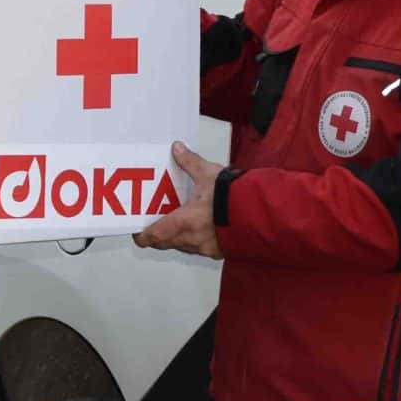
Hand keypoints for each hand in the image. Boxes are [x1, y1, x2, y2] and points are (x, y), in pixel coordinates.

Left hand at [134, 142, 226, 259]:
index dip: (142, 236)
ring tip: (177, 222)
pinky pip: (200, 248)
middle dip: (158, 236)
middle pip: (165, 243)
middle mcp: (192, 240)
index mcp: (184, 223)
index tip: (137, 232)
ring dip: (177, 237)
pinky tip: (200, 227)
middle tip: (153, 224)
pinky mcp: (220, 251)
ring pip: (183, 246)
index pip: (153, 236)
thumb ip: (190, 162)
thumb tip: (177, 149)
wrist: (263, 212)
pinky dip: (195, 240)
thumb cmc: (236, 197)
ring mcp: (206, 248)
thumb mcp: (210, 175)